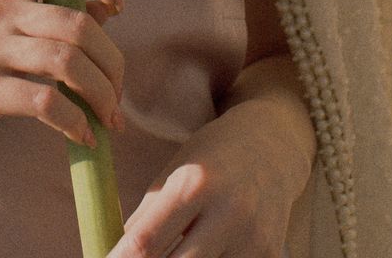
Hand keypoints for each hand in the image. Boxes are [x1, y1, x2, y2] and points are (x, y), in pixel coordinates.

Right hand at [0, 0, 125, 149]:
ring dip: (101, 95)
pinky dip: (75, 122)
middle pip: (78, 23)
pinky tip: (82, 135)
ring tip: (109, 117)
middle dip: (112, 63)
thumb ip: (44, 8)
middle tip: (117, 92)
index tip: (114, 4)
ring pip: (69, 62)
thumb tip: (104, 9)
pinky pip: (46, 102)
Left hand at [106, 102, 310, 257]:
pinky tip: (204, 251)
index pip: (147, 241)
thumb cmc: (212, 156)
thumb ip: (147, 216)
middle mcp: (227, 213)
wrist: (273, 145)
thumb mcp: (174, 171)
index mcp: (194, 184)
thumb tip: (117, 255)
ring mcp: (254, 239)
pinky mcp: (272, 256)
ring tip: (175, 250)